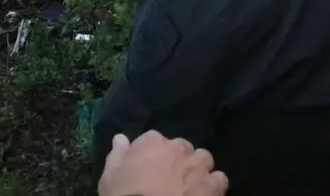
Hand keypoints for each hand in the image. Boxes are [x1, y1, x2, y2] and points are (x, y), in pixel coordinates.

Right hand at [98, 131, 228, 195]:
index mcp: (152, 142)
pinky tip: (205, 193)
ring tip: (190, 183)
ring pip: (203, 159)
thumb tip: (120, 138)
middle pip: (181, 147)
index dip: (151, 154)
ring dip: (198, 168)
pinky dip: (213, 185)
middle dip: (177, 159)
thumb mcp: (110, 176)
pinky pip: (219, 179)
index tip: (147, 167)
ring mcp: (198, 167)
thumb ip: (117, 154)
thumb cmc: (124, 195)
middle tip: (169, 176)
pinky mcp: (212, 186)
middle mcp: (178, 149)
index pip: (153, 140)